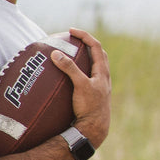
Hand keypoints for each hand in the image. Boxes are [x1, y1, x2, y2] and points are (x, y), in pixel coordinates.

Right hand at [51, 29, 110, 149]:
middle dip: (87, 44)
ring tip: (72, 54)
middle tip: (73, 40)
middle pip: (98, 54)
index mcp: (102, 72)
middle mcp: (104, 78)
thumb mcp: (79, 85)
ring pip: (95, 66)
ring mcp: (100, 87)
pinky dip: (80, 72)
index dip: (84, 35)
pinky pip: (88, 78)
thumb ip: (69, 68)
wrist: (95, 128)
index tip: (71, 31)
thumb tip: (56, 53)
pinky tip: (68, 77)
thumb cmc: (89, 107)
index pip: (96, 46)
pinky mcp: (94, 95)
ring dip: (85, 57)